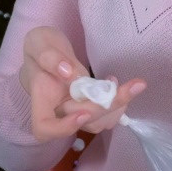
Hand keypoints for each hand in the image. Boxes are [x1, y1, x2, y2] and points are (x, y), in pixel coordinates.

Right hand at [20, 26, 145, 140]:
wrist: (49, 51)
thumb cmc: (40, 47)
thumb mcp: (39, 42)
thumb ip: (49, 56)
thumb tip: (68, 73)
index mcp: (41, 99)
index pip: (44, 128)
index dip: (64, 128)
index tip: (84, 113)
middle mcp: (58, 111)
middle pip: (81, 122)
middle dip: (106, 106)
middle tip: (132, 86)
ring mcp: (74, 111)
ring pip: (96, 123)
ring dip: (116, 107)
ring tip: (124, 84)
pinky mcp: (88, 107)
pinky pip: (105, 116)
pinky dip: (117, 104)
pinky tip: (116, 84)